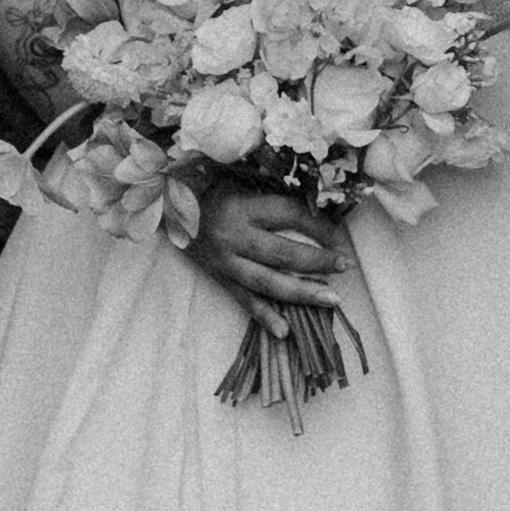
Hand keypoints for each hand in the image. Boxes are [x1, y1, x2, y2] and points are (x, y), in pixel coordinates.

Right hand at [190, 177, 353, 325]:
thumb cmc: (210, 186)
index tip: (340, 233)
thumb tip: (315, 200)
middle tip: (344, 265)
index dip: (318, 225)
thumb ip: (271, 189)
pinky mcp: (219, 278)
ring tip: (330, 299)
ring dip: (301, 292)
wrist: (165, 204)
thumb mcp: (239, 179)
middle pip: (282, 253)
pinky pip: (244, 300)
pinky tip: (285, 331)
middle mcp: (235, 236)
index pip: (290, 215)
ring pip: (267, 282)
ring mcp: (226, 261)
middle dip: (317, 260)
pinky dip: (264, 316)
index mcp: (243, 207)